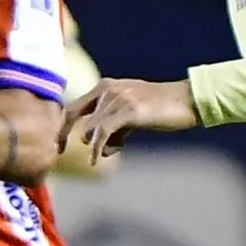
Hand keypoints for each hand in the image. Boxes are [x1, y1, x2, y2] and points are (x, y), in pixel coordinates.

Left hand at [59, 78, 196, 162]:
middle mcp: (107, 89)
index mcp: (105, 86)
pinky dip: (97, 148)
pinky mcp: (129, 110)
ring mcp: (118, 98)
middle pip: (73, 115)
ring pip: (91, 128)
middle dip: (64, 136)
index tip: (58, 146)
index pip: (73, 106)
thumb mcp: (132, 117)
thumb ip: (114, 130)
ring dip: (96, 146)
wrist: (188, 100)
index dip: (62, 127)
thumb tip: (98, 151)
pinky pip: (103, 133)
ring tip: (112, 150)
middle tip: (60, 152)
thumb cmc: (162, 109)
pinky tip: (96, 159)